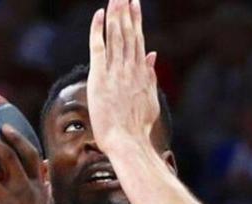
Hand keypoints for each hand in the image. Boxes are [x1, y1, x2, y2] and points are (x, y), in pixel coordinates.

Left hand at [86, 0, 159, 155]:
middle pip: (128, 34)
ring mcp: (116, 72)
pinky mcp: (100, 78)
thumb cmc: (138, 129)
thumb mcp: (150, 100)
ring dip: (116, 15)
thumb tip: (152, 55)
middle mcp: (130, 69)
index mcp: (142, 74)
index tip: (135, 5)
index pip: (138, 41)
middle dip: (127, 12)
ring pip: (116, 36)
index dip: (136, 21)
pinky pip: (99, 48)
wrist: (129, 143)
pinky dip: (99, 30)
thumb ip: (150, 76)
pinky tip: (100, 14)